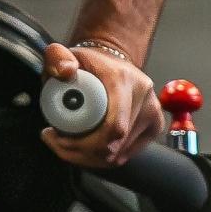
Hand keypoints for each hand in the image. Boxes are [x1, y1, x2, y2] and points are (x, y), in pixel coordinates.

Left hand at [40, 40, 163, 168]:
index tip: (58, 137)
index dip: (84, 142)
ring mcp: (152, 112)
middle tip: (58, 141)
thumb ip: (56, 57)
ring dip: (89, 157)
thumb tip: (66, 71)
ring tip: (69, 142)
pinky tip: (88, 147)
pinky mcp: (154, 126)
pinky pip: (126, 154)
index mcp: (123, 79)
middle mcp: (143, 96)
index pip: (113, 126)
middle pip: (114, 144)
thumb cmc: (87, 63)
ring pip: (119, 154)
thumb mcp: (62, 54)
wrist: (111, 61)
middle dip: (80, 152)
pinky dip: (104, 157)